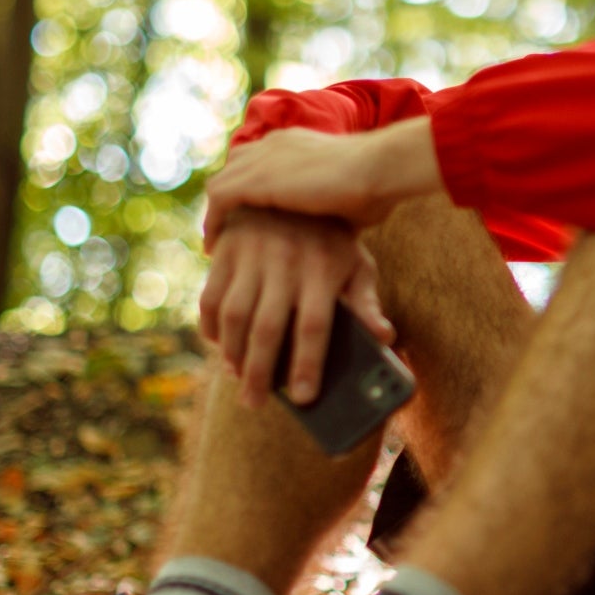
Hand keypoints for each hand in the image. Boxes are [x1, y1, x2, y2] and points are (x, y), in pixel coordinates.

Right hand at [197, 207, 393, 407]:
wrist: (293, 191)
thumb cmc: (332, 242)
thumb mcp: (356, 264)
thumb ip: (366, 301)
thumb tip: (384, 337)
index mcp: (324, 268)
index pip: (314, 326)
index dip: (308, 365)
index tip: (304, 399)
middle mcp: (286, 260)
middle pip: (268, 328)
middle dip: (260, 373)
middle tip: (254, 403)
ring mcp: (252, 253)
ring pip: (234, 316)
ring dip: (232, 354)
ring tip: (238, 378)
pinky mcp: (226, 249)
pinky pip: (210, 296)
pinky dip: (210, 327)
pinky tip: (219, 346)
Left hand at [202, 119, 442, 247]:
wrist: (380, 169)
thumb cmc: (378, 187)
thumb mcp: (351, 196)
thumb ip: (334, 208)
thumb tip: (340, 235)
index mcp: (298, 143)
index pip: (260, 159)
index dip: (251, 187)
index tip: (250, 217)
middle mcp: (275, 143)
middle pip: (234, 167)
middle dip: (227, 198)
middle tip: (227, 230)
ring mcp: (264, 158)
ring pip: (221, 184)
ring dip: (216, 213)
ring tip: (217, 244)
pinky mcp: (257, 179)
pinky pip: (219, 200)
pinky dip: (214, 223)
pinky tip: (216, 248)